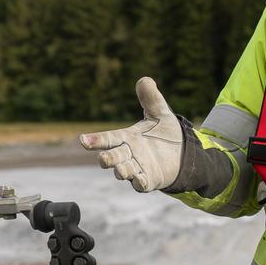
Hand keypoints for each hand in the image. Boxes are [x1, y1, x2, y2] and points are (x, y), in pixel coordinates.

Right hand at [79, 77, 182, 191]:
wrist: (182, 152)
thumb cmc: (165, 133)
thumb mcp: (159, 113)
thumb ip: (150, 98)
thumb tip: (145, 80)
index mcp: (127, 137)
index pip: (108, 138)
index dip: (96, 140)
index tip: (83, 140)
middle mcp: (129, 154)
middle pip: (114, 157)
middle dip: (108, 159)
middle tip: (103, 159)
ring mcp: (138, 168)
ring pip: (125, 171)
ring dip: (122, 171)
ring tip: (121, 170)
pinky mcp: (149, 180)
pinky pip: (142, 184)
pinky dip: (140, 183)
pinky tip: (139, 181)